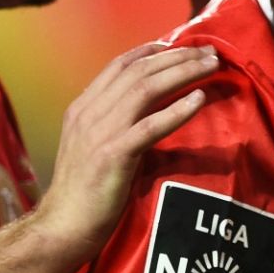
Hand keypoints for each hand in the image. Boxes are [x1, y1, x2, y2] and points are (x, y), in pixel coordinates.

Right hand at [33, 43, 215, 263]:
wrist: (62, 227)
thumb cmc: (82, 193)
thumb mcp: (91, 146)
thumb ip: (111, 123)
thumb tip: (145, 110)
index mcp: (82, 108)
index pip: (119, 65)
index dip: (151, 50)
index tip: (180, 45)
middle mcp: (89, 113)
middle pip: (139, 71)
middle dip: (177, 57)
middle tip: (209, 52)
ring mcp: (100, 133)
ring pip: (146, 89)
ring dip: (183, 73)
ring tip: (211, 66)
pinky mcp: (113, 155)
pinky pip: (150, 126)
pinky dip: (178, 110)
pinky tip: (200, 98)